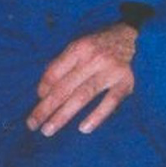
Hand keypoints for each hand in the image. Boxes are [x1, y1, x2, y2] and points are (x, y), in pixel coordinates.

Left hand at [26, 22, 136, 136]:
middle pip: (65, 87)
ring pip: (83, 96)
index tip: (37, 101)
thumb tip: (43, 90)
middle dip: (46, 107)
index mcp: (79, 48)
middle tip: (32, 124)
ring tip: (49, 129)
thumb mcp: (79, 46)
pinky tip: (83, 128)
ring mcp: (110, 71)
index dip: (43, 88)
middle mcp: (93, 58)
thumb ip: (62, 64)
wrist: (132, 37)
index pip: (55, 71)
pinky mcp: (125, 83)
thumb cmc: (99, 45)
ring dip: (63, 115)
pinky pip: (109, 102)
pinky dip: (96, 116)